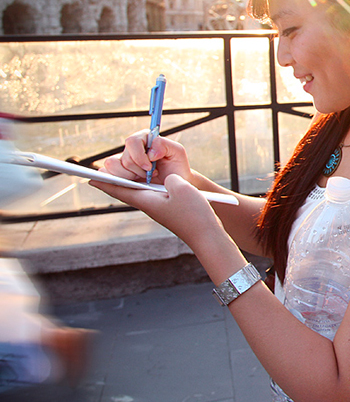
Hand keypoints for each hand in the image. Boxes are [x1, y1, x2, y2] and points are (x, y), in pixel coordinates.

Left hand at [90, 173, 222, 249]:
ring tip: (129, 169)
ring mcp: (158, 208)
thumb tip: (165, 178)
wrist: (207, 235)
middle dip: (116, 178)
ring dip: (133, 180)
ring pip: (139, 191)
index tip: (90, 177)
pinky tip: (153, 178)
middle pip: (126, 190)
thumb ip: (168, 178)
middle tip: (108, 167)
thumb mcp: (180, 188)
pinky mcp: (168, 208)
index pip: (119, 190)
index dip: (104, 183)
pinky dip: (148, 184)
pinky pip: (152, 193)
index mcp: (146, 201)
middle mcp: (149, 205)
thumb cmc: (194, 215)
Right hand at [103, 130, 191, 184]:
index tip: (149, 168)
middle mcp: (132, 148)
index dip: (139, 156)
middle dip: (138, 171)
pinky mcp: (118, 173)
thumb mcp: (178, 152)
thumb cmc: (177, 165)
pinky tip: (132, 183)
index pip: (132, 141)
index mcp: (144, 138)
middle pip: (124, 158)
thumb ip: (165, 145)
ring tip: (143, 180)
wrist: (176, 182)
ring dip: (128, 176)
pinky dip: (115, 180)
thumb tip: (150, 152)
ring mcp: (123, 161)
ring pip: (112, 166)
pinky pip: (106, 174)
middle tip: (151, 175)